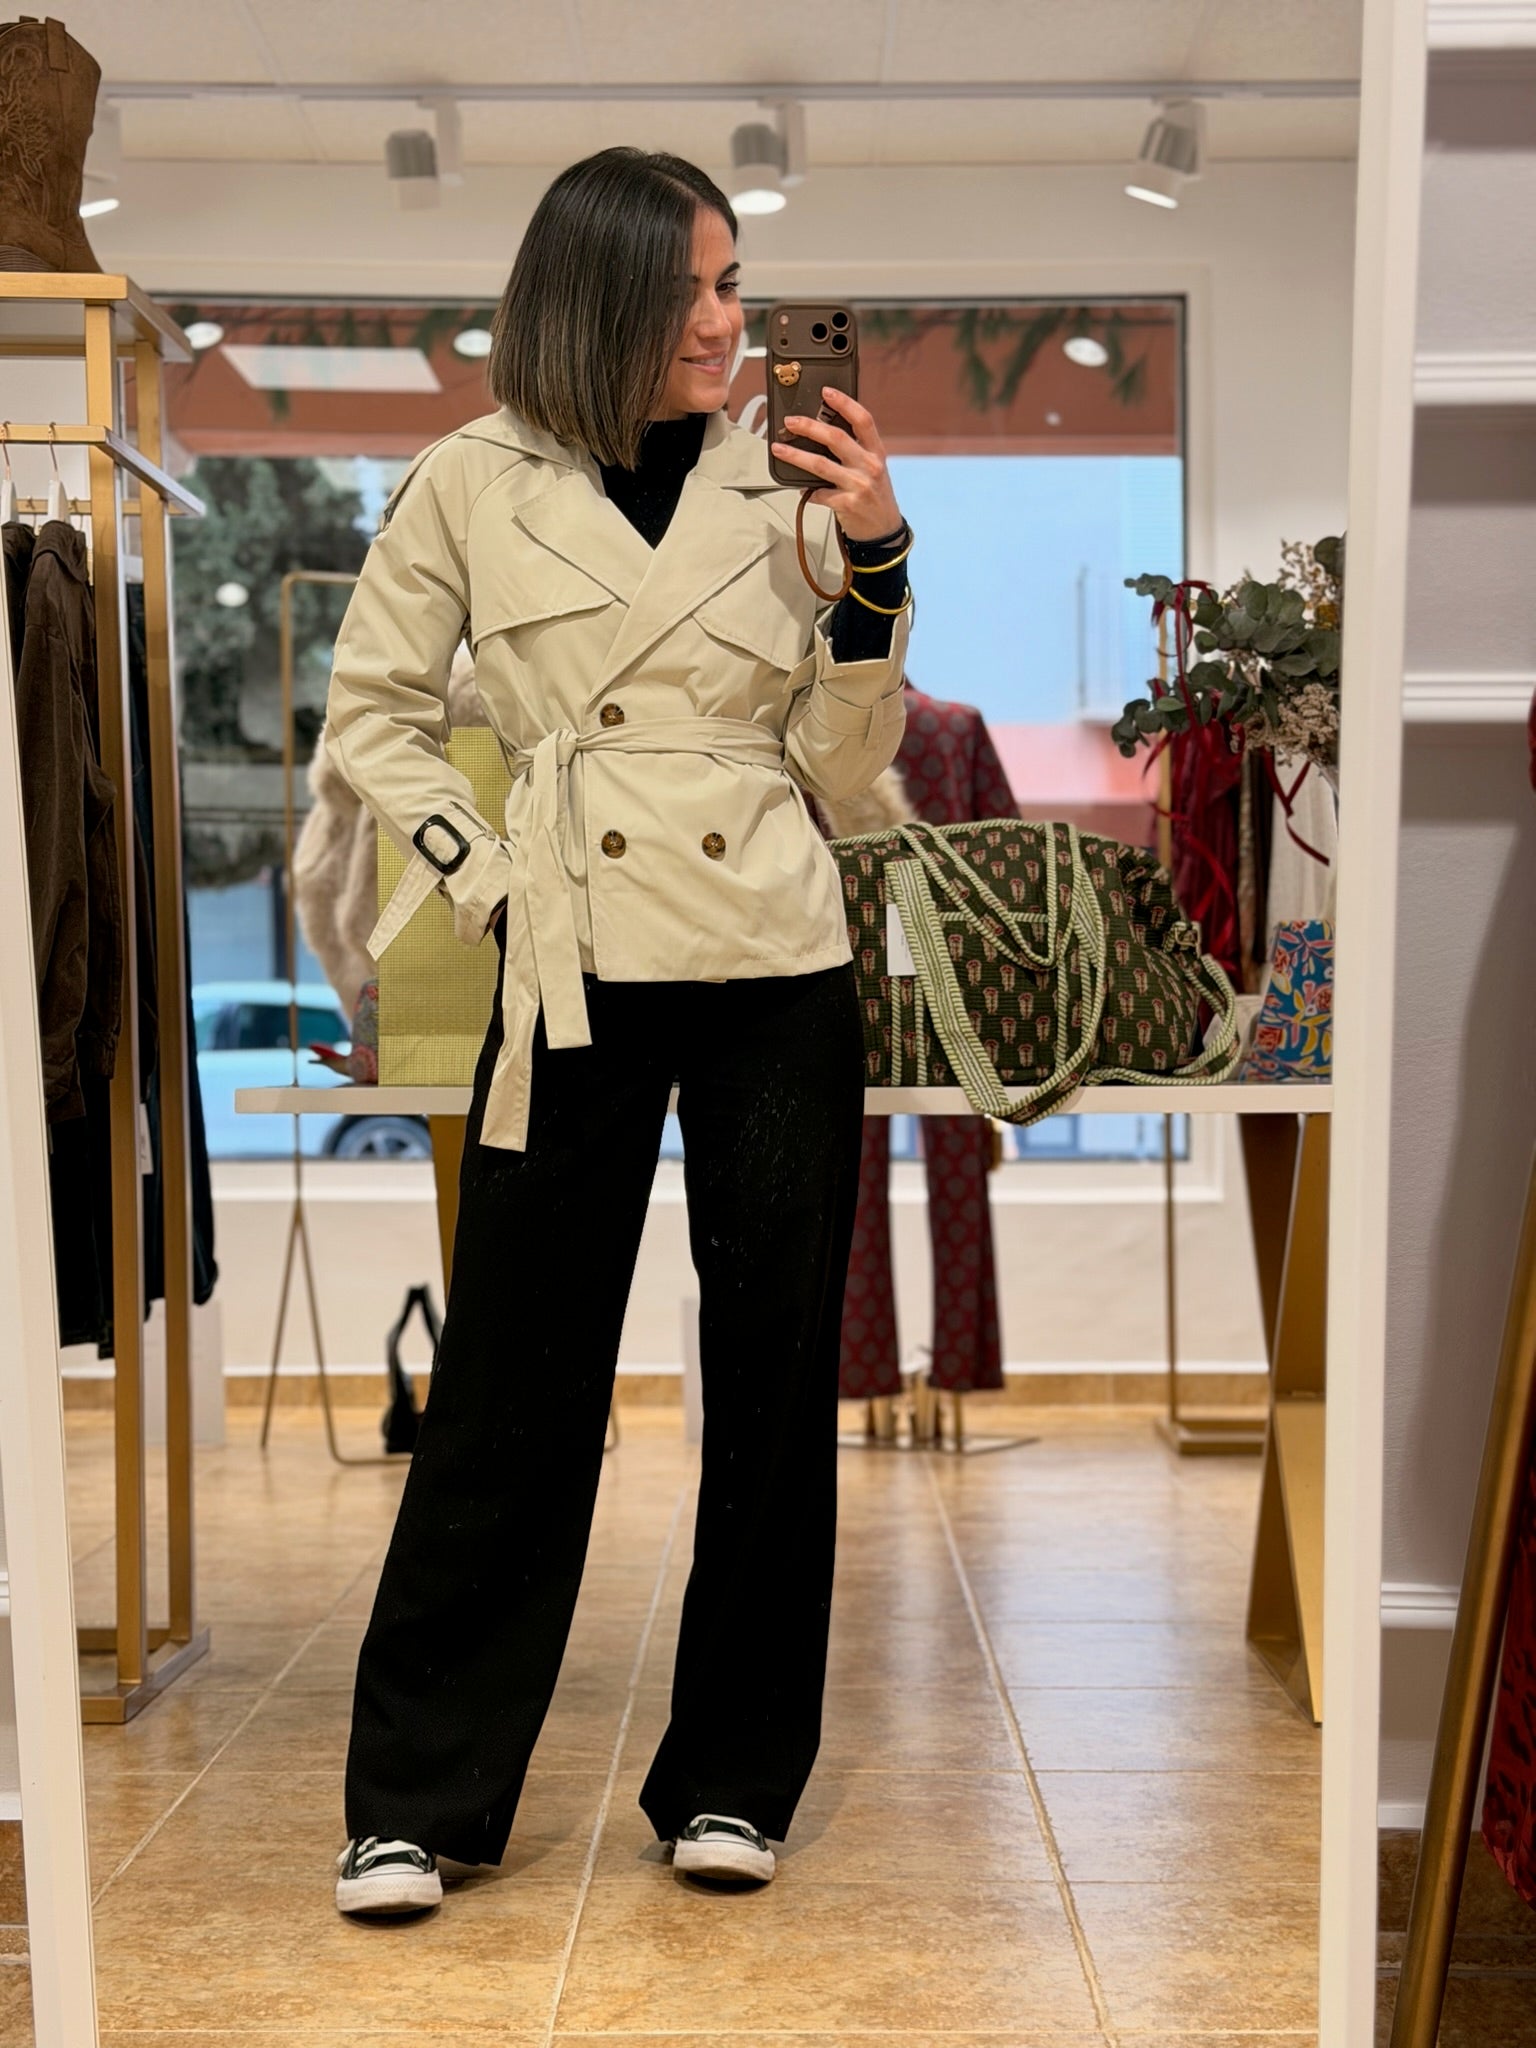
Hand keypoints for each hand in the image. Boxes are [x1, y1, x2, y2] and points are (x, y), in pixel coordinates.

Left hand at [770, 386, 903, 543]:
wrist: (884, 530)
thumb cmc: (875, 495)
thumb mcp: (873, 467)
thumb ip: (855, 450)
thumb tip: (822, 431)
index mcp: (876, 452)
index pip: (863, 420)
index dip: (845, 403)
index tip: (826, 392)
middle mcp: (869, 466)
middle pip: (836, 438)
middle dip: (809, 426)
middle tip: (790, 421)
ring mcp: (858, 485)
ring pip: (820, 465)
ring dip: (795, 455)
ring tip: (779, 449)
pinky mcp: (846, 505)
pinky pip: (818, 494)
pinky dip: (807, 491)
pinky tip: (801, 490)